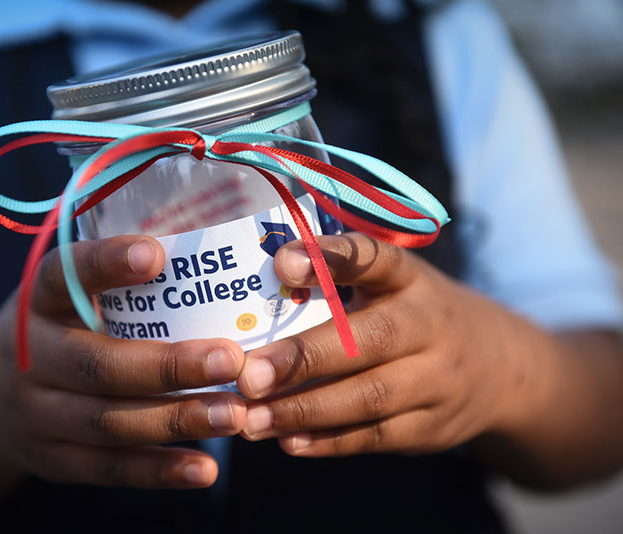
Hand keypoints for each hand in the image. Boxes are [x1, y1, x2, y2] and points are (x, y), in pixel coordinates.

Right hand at [0, 235, 246, 488]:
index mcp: (39, 300)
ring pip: (108, 422)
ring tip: (233, 414)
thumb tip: (213, 262)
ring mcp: (36, 414)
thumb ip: (120, 282)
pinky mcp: (51, 459)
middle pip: (98, 365)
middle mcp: (30, 355)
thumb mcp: (69, 296)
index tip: (155, 255)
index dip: (105, 264)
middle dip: (170, 365)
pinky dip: (158, 471)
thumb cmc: (60, 330)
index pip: (64, 274)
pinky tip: (204, 470)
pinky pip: (107, 468)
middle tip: (233, 359)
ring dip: (176, 420)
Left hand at [236, 232, 527, 456]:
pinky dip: (330, 441)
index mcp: (410, 278)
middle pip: (369, 340)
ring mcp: (438, 380)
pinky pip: (377, 436)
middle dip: (304, 359)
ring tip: (253, 419)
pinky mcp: (433, 426)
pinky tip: (288, 441)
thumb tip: (261, 288)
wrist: (499, 368)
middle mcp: (430, 324)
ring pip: (370, 397)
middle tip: (249, 375)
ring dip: (306, 410)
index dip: (331, 258)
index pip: (374, 258)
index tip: (283, 261)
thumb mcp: (392, 285)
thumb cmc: (415, 315)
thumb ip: (338, 282)